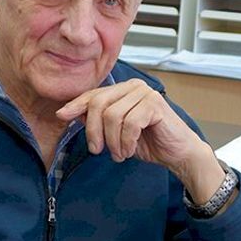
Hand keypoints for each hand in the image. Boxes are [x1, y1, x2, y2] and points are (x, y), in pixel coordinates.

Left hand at [56, 79, 225, 203]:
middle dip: (93, 130)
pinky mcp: (155, 105)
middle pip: (99, 104)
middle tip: (96, 150)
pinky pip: (129, 123)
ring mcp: (145, 93)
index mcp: (122, 90)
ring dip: (113, 141)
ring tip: (119, 153)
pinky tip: (130, 150)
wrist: (178, 153)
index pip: (94, 95)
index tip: (62, 115)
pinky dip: (126, 141)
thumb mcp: (116, 132)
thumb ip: (97, 120)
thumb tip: (71, 113)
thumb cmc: (148, 141)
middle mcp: (133, 87)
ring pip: (112, 116)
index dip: (76, 105)